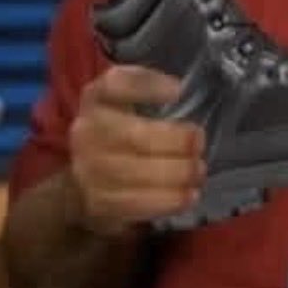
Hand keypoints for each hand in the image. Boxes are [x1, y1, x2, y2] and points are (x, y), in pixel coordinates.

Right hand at [68, 65, 206, 237]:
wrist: (87, 178)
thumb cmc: (122, 131)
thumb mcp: (130, 102)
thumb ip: (151, 90)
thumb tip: (180, 90)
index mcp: (98, 98)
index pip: (115, 84)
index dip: (146, 85)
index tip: (177, 90)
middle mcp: (87, 131)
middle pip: (131, 136)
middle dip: (173, 140)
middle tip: (200, 142)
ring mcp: (87, 168)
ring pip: (132, 172)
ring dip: (174, 173)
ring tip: (199, 171)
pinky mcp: (97, 202)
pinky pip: (133, 203)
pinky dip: (165, 201)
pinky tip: (188, 196)